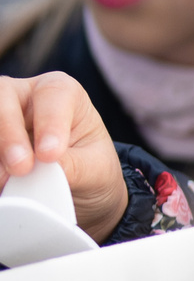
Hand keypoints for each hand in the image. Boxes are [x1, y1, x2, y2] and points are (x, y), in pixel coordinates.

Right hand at [0, 73, 129, 240]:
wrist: (78, 188)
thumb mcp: (96, 167)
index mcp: (63, 92)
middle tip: (21, 168)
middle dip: (10, 133)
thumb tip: (42, 170)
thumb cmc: (90, 165)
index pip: (52, 94)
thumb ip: (73, 166)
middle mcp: (24, 96)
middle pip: (3, 97)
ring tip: (5, 180)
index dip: (49, 123)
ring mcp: (0, 116)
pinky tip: (0, 182)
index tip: (50, 155)